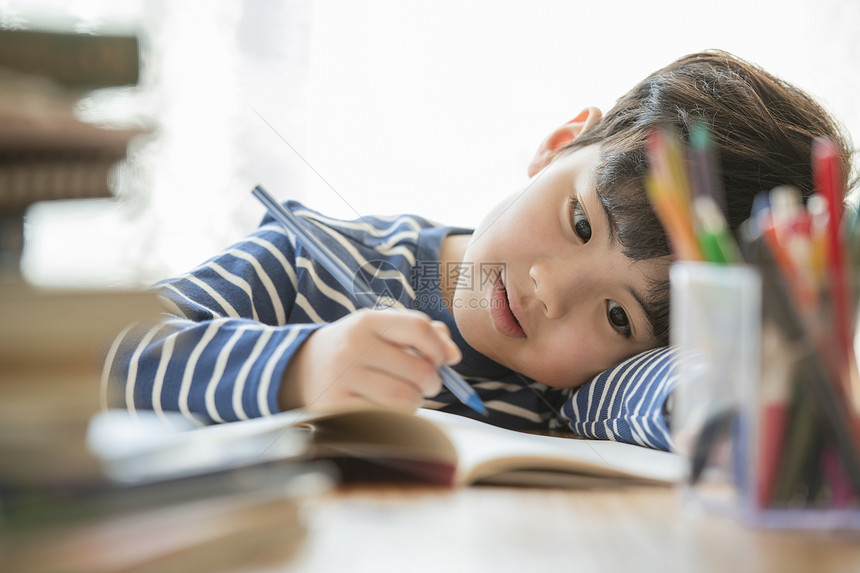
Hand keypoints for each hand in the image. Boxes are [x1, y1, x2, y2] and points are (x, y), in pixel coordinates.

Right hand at [279, 308, 461, 412]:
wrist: (301, 369)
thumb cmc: (356, 349)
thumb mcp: (381, 330)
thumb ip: (423, 334)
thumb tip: (454, 355)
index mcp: (366, 322)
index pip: (419, 328)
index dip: (440, 347)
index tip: (443, 359)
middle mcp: (353, 348)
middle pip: (418, 370)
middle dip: (432, 381)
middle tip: (426, 384)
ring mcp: (343, 379)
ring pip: (405, 399)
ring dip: (415, 402)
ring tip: (405, 396)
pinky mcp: (336, 409)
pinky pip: (385, 420)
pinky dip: (395, 418)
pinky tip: (387, 409)